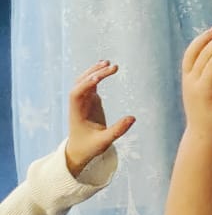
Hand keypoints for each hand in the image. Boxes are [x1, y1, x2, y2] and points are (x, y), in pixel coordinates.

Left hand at [64, 62, 133, 176]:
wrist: (77, 151)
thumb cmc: (89, 147)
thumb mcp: (104, 142)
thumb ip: (118, 130)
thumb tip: (133, 117)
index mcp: (77, 113)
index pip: (77, 93)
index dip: (86, 84)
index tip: (99, 77)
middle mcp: (78, 104)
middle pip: (80, 83)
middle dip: (95, 73)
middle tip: (113, 67)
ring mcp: (83, 102)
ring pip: (84, 81)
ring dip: (94, 71)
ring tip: (108, 63)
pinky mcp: (89, 101)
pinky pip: (90, 84)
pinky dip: (96, 75)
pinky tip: (105, 68)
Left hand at [179, 25, 211, 141]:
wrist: (202, 131)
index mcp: (203, 90)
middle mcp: (192, 83)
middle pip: (205, 54)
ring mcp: (187, 79)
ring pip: (192, 53)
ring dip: (205, 38)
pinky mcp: (187, 78)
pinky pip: (189, 57)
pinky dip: (198, 44)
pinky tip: (210, 36)